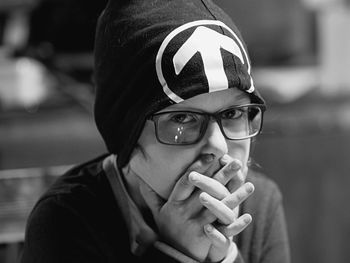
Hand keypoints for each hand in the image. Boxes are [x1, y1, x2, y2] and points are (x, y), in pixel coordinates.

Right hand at [139, 155, 253, 261]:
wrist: (171, 257)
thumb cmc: (167, 231)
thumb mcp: (157, 214)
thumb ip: (152, 198)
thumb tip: (141, 182)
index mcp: (173, 203)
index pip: (187, 181)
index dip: (199, 168)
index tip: (212, 156)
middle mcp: (184, 212)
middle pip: (206, 190)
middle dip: (222, 175)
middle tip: (236, 163)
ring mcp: (195, 224)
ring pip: (218, 207)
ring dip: (235, 196)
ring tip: (250, 185)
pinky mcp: (204, 237)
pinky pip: (222, 228)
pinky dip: (235, 223)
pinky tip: (247, 215)